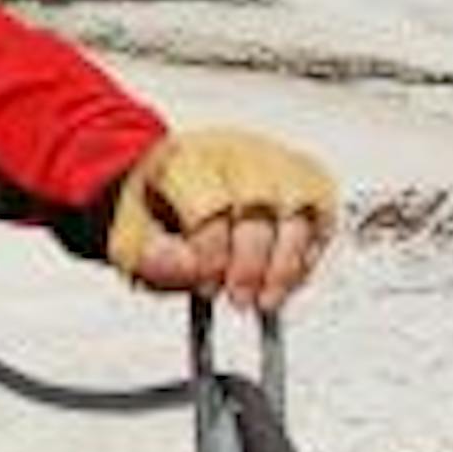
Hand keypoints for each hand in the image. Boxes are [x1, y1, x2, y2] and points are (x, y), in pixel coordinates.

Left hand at [107, 126, 338, 311]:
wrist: (168, 180)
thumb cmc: (152, 207)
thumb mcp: (130, 234)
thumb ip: (152, 256)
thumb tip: (186, 269)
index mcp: (184, 158)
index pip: (209, 202)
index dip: (211, 253)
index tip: (203, 282)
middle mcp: (233, 152)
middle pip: (259, 201)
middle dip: (253, 261)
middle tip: (238, 299)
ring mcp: (272, 161)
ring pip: (301, 206)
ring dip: (287, 264)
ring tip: (266, 299)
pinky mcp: (303, 178)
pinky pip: (322, 216)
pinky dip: (308, 256)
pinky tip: (286, 282)